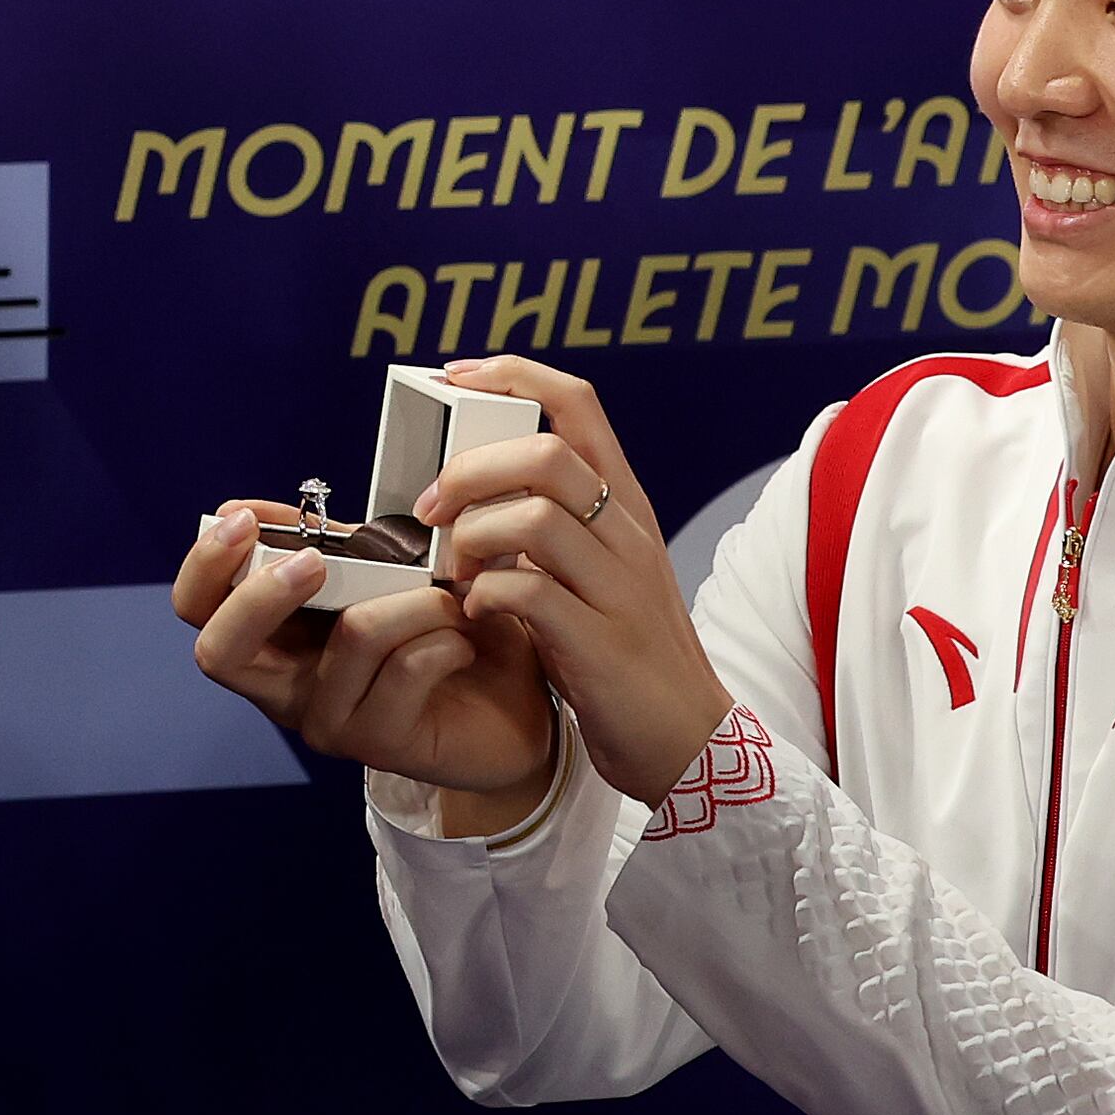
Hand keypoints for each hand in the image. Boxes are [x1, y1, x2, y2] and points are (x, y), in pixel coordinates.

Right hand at [177, 507, 558, 814]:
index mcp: (274, 641)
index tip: (240, 519)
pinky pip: (408, 665)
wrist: (513, 704)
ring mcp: (328, 721)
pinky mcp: (379, 743)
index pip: (197, 610)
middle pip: (220, 651)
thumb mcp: (382, 577)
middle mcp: (285, 689)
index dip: (205, 563)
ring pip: (352, 634)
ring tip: (451, 601)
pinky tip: (465, 642)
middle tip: (313, 561)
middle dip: (262, 594)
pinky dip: (447, 636)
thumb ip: (332, 547)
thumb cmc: (443, 633)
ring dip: (416, 600)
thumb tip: (267, 508)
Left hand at [414, 356, 733, 799]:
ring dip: (472, 537)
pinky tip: (475, 612)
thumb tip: (466, 490)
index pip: (577, 403)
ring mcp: (617, 587)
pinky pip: (528, 593)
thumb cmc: (621, 650)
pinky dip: (484, 596)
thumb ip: (546, 527)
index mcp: (625, 505)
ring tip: (457, 570)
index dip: (512, 375)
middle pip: (544, 455)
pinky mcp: (599, 643)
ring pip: (534, 518)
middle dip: (468, 471)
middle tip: (429, 507)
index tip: (455, 378)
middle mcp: (627, 534)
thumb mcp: (594, 571)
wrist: (685, 739)